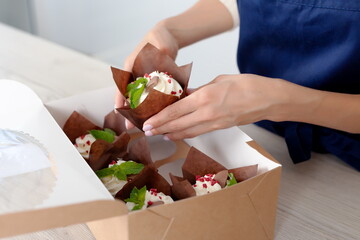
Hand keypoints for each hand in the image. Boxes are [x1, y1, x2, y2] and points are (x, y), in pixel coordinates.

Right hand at [114, 22, 178, 128]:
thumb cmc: (161, 39)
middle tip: (129, 127)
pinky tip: (152, 117)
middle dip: (128, 112)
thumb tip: (165, 57)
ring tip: (139, 126)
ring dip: (137, 112)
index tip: (118, 111)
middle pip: (128, 96)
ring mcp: (141, 79)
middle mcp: (134, 73)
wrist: (166, 38)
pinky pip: (147, 97)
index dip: (120, 98)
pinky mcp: (150, 83)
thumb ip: (163, 52)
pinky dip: (148, 107)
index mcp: (131, 64)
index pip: (122, 84)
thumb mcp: (161, 45)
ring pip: (137, 99)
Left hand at [142, 74, 289, 139]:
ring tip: (158, 135)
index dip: (160, 119)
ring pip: (187, 132)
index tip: (148, 123)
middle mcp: (207, 113)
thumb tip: (184, 95)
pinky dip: (185, 135)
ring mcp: (214, 123)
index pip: (176, 111)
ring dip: (170, 134)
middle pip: (178, 124)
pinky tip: (176, 135)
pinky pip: (198, 132)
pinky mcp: (220, 128)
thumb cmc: (246, 85)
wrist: (268, 99)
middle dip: (160, 129)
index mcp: (205, 97)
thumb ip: (198, 90)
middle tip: (147, 131)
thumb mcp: (218, 81)